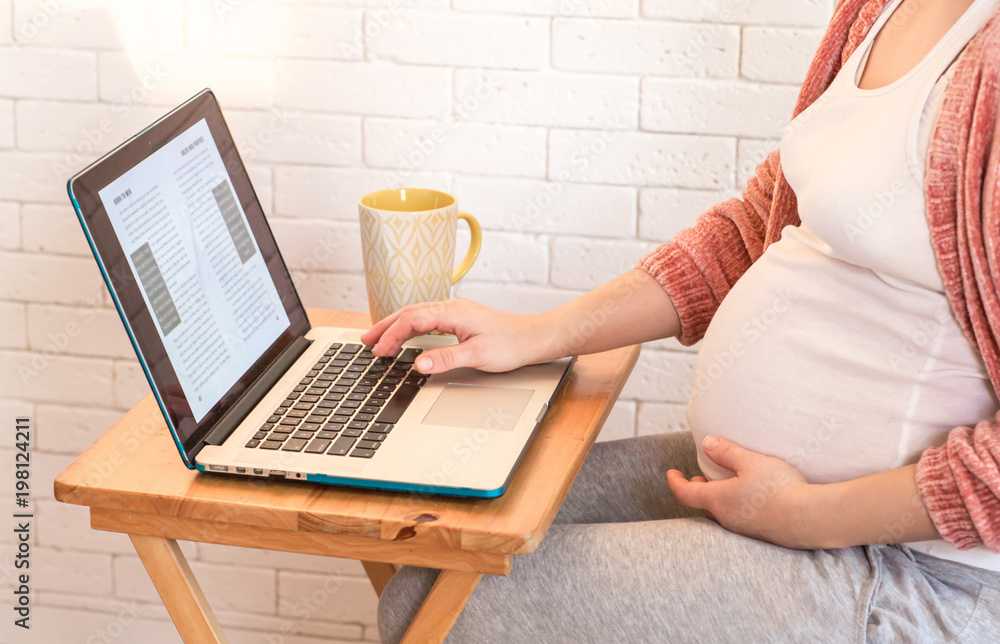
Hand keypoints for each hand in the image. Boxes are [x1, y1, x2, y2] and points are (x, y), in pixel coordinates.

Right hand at [360, 298, 545, 374]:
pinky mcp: (460, 318)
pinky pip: (426, 318)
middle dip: (385, 326)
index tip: (379, 351)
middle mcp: (451, 307)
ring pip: (416, 314)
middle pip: (409, 313)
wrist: (534, 338)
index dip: (392, 335)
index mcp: (452, 312)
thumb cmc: (511, 344)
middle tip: (366, 341)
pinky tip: (406, 334)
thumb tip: (418, 363)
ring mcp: (455, 311)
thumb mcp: (477, 355)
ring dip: (395, 325)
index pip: (411, 320)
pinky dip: (409, 325)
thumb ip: (446, 358)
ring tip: (378, 338)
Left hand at [667, 436, 814, 548]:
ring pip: (722, 513)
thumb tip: (706, 443)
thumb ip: (726, 452)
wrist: (811, 518)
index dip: (675, 482)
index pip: (686, 493)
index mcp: (718, 500)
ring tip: (725, 484)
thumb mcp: (750, 461)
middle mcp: (727, 518)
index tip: (670, 473)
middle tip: (699, 478)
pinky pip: (740, 519)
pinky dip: (735, 506)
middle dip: (698, 489)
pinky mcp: (762, 534)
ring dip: (718, 497)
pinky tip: (751, 497)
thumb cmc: (778, 487)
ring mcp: (744, 529)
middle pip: (703, 504)